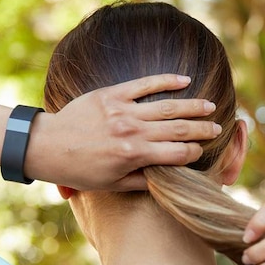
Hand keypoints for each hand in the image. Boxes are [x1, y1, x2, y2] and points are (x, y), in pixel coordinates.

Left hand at [27, 74, 220, 190]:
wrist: (47, 146)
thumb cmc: (79, 170)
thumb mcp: (112, 184)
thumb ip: (142, 181)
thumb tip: (167, 180)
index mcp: (134, 156)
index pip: (177, 153)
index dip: (195, 153)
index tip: (204, 152)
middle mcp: (132, 131)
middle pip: (178, 128)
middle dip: (202, 129)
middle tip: (217, 128)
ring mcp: (123, 110)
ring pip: (168, 106)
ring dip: (193, 106)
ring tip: (210, 106)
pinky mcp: (112, 94)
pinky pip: (144, 84)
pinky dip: (166, 81)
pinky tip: (184, 80)